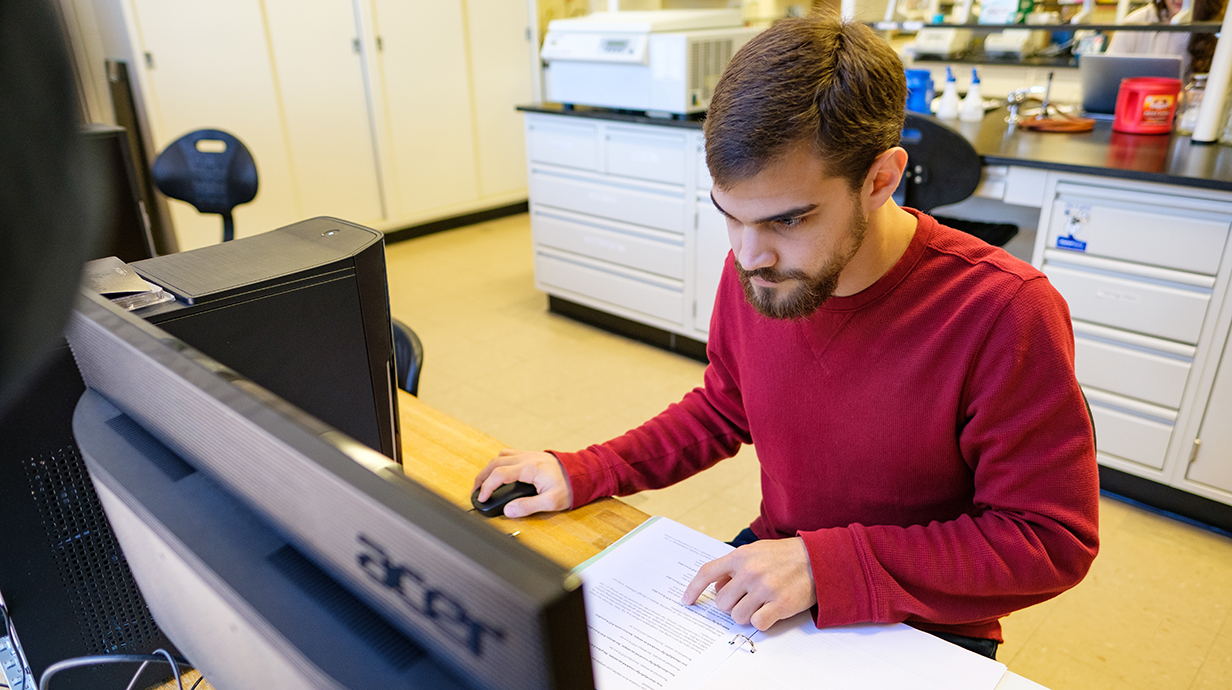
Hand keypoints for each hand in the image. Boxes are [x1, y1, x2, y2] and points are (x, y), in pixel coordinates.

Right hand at [472, 449, 572, 517]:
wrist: (583, 473)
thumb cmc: (570, 487)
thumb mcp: (551, 501)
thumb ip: (528, 506)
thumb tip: (509, 510)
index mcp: (529, 468)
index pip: (499, 474)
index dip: (486, 487)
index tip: (481, 498)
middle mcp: (526, 458)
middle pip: (495, 463)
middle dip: (481, 477)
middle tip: (475, 491)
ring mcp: (528, 455)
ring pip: (501, 456)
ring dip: (489, 468)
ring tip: (484, 482)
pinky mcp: (532, 455)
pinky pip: (509, 454)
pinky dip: (499, 463)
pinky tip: (499, 472)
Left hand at [680, 537, 816, 630]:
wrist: (818, 559)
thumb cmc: (785, 556)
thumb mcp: (756, 552)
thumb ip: (734, 566)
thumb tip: (718, 586)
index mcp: (741, 556)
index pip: (707, 572)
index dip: (694, 588)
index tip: (686, 600)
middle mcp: (749, 571)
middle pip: (722, 602)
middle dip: (730, 605)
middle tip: (746, 599)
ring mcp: (764, 588)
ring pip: (737, 616)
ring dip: (746, 615)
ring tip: (761, 603)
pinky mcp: (779, 604)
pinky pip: (757, 624)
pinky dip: (762, 622)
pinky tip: (771, 611)